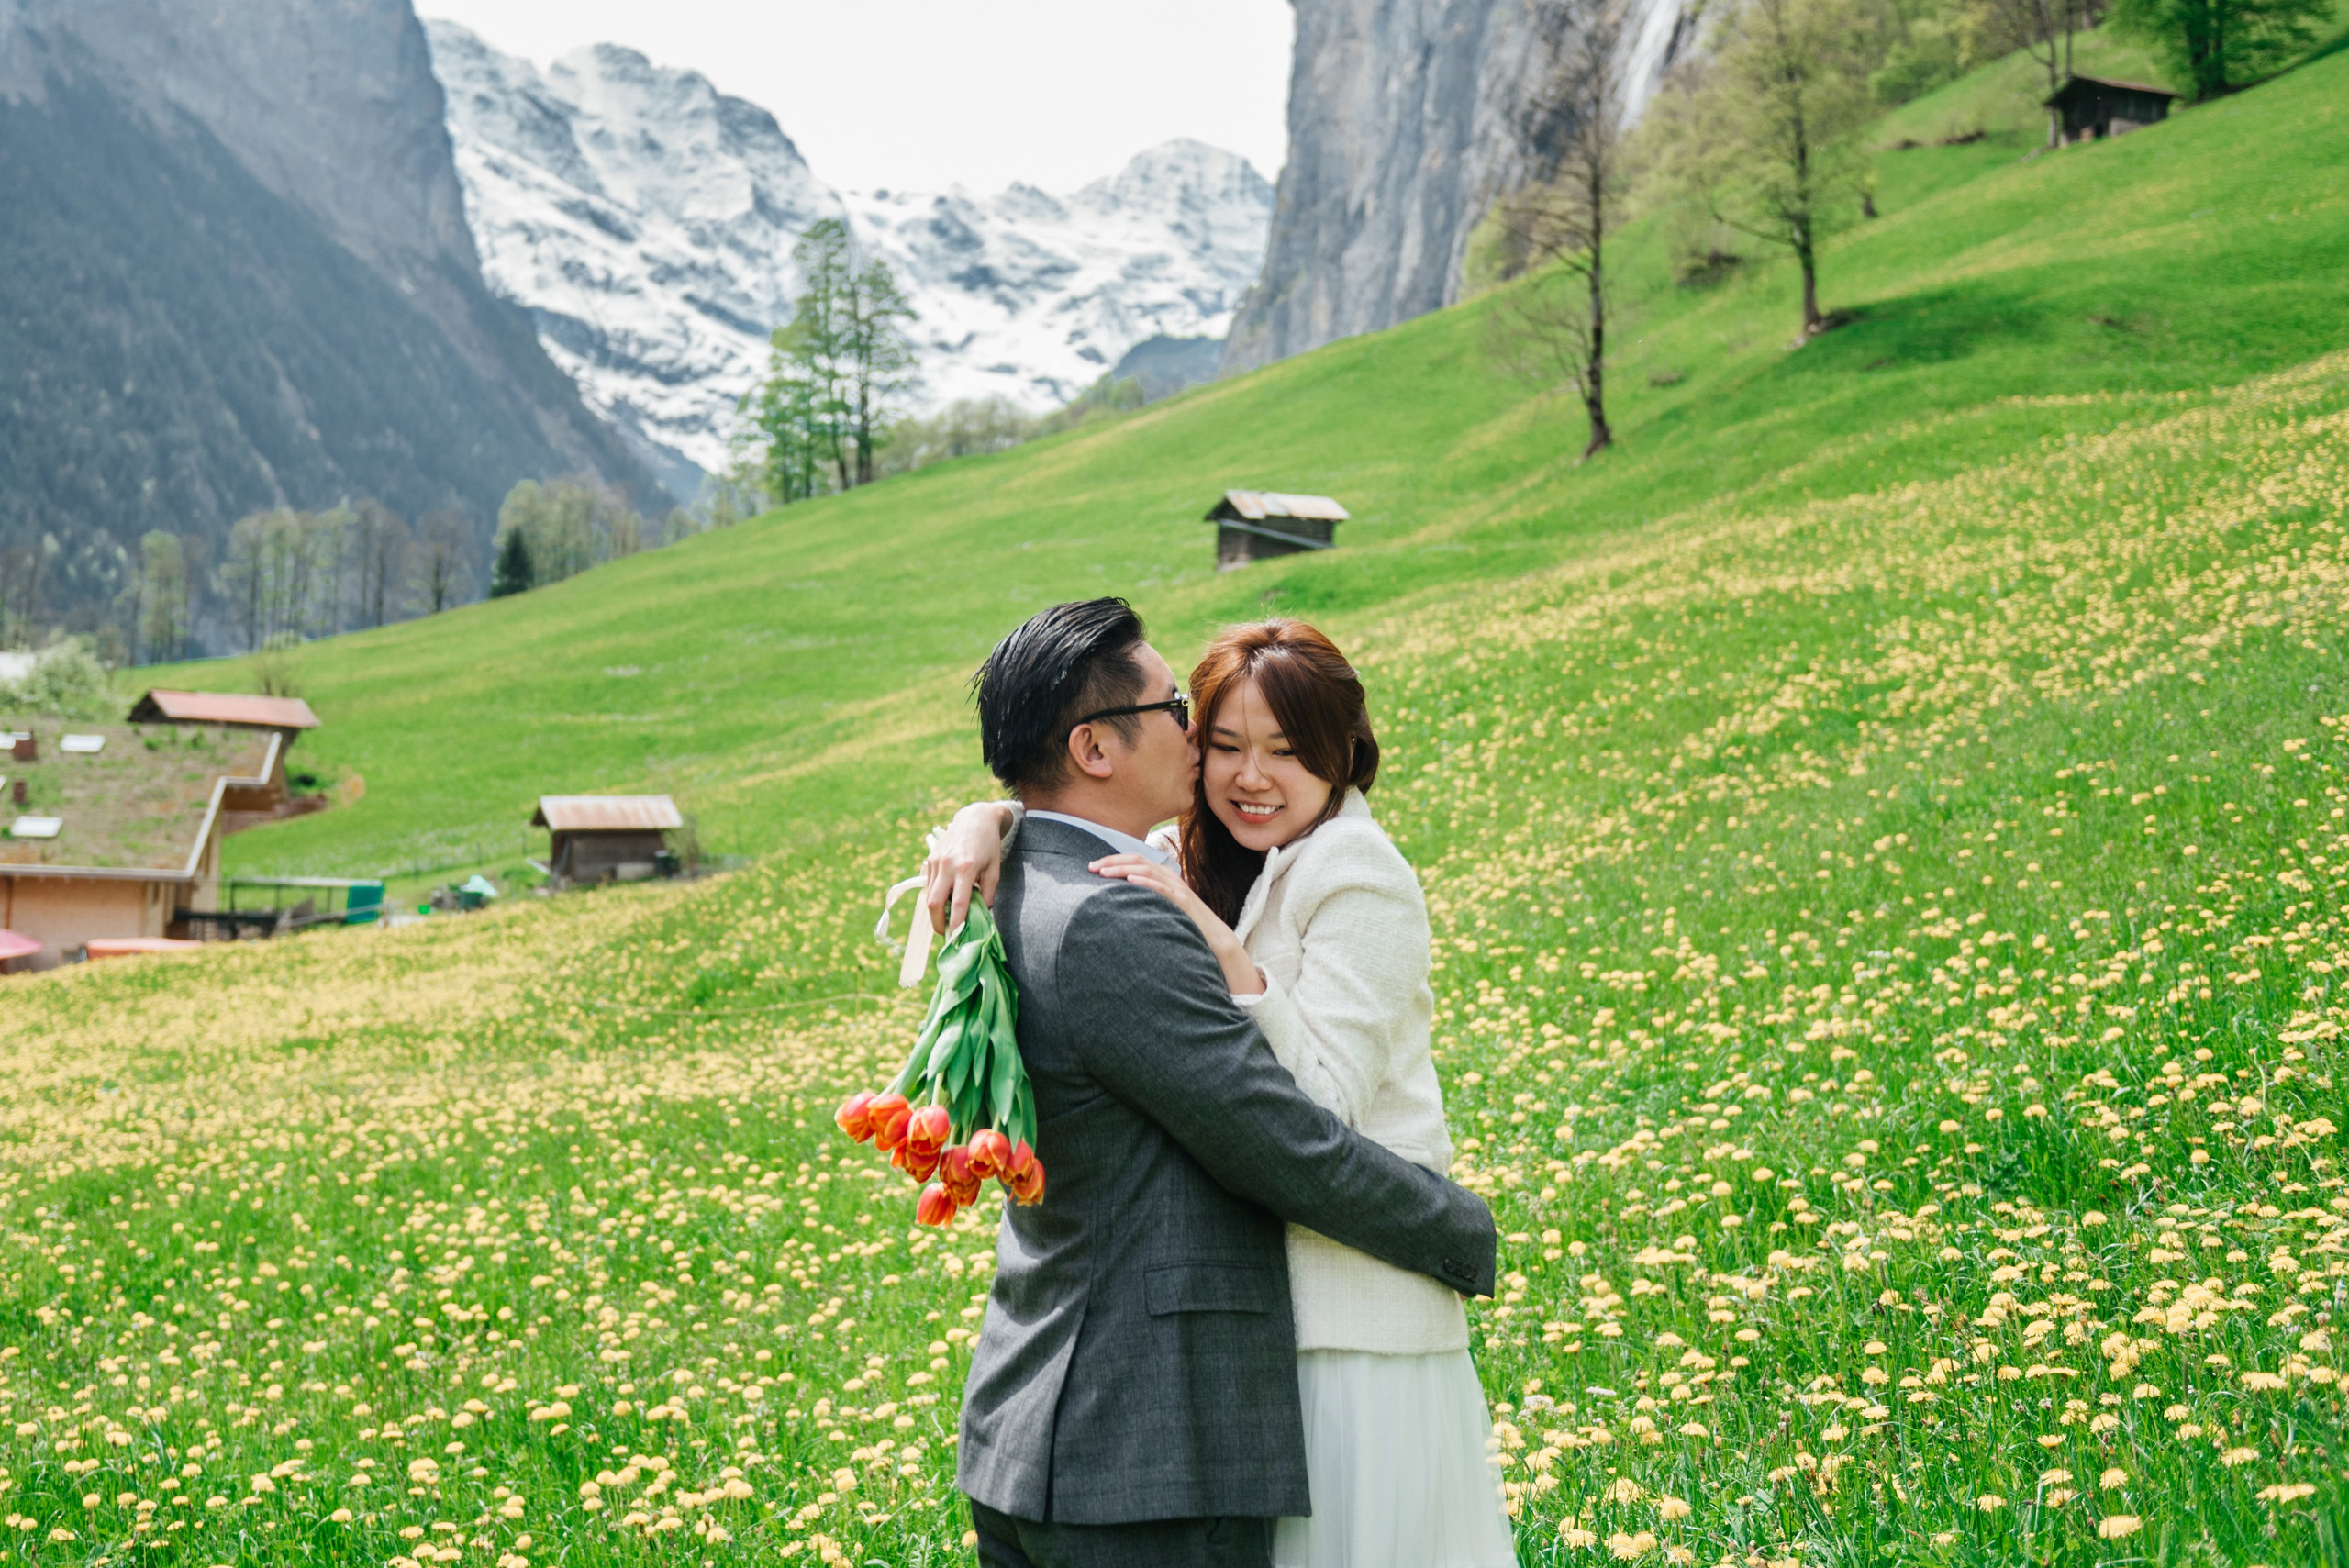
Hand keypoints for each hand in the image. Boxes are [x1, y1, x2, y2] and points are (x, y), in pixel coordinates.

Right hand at [924, 802, 1013, 934]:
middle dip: (938, 924)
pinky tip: (944, 901)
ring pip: (928, 896)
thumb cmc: (989, 846)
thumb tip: (980, 915)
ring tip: (946, 920)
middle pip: (933, 904)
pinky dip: (934, 897)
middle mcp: (947, 865)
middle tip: (947, 934)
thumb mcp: (995, 870)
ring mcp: (935, 862)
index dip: (956, 925)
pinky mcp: (930, 859)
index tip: (956, 940)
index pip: (957, 905)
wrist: (975, 819)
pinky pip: (928, 885)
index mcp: (966, 869)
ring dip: (935, 912)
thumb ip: (988, 894)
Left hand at [1091, 854, 1263, 994]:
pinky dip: (1145, 883)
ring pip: (1147, 871)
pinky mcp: (1182, 901)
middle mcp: (1170, 877)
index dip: (1113, 860)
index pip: (1135, 860)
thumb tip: (1118, 901)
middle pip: (1137, 860)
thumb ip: (1145, 900)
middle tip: (1091, 867)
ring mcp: (1177, 888)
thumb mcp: (1161, 908)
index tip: (1092, 867)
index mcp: (1163, 876)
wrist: (1214, 939)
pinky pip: (1162, 888)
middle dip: (1112, 861)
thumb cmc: (1184, 925)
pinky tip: (1129, 882)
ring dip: (1123, 869)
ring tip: (1104, 873)